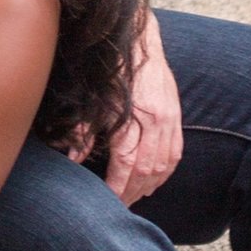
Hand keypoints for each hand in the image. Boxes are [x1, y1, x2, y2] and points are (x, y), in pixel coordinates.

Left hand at [102, 7, 182, 205]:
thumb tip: (74, 158)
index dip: (117, 186)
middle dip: (131, 192)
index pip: (126, 164)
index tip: (108, 201)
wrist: (141, 43)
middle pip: (145, 170)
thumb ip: (85, 131)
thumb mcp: (95, 100)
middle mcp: (155, 122)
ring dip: (148, 186)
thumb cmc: (114, 72)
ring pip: (162, 165)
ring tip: (134, 197)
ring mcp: (170, 121)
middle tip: (118, 207)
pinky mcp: (177, 118)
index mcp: (133, 118)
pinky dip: (165, 172)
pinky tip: (154, 181)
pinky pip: (175, 154)